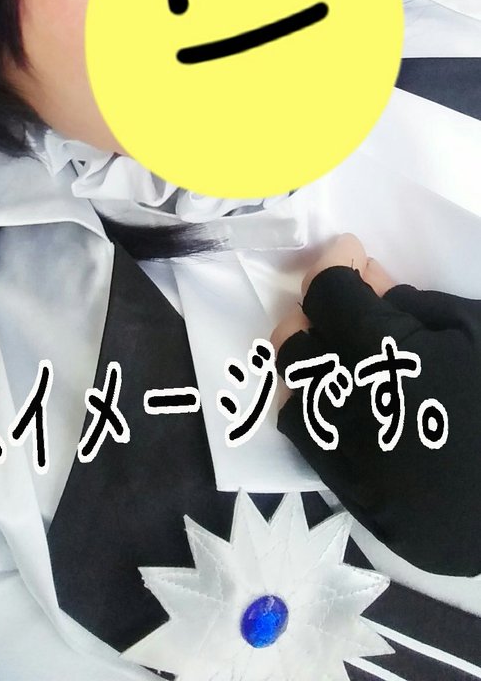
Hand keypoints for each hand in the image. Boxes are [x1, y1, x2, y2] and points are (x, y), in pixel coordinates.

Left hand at [269, 234, 480, 575]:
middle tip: (349, 306)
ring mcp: (353, 463)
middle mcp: (356, 410)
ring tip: (349, 357)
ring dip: (312, 365)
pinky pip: (311, 446)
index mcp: (392, 359)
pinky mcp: (360, 502)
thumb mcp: (474, 332)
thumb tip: (367, 280)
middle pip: (293, 344)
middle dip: (315, 314)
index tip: (350, 254)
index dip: (335, 264)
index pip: (328, 294)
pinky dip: (322, 414)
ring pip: (293, 395)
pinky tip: (355, 404)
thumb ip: (412, 304)